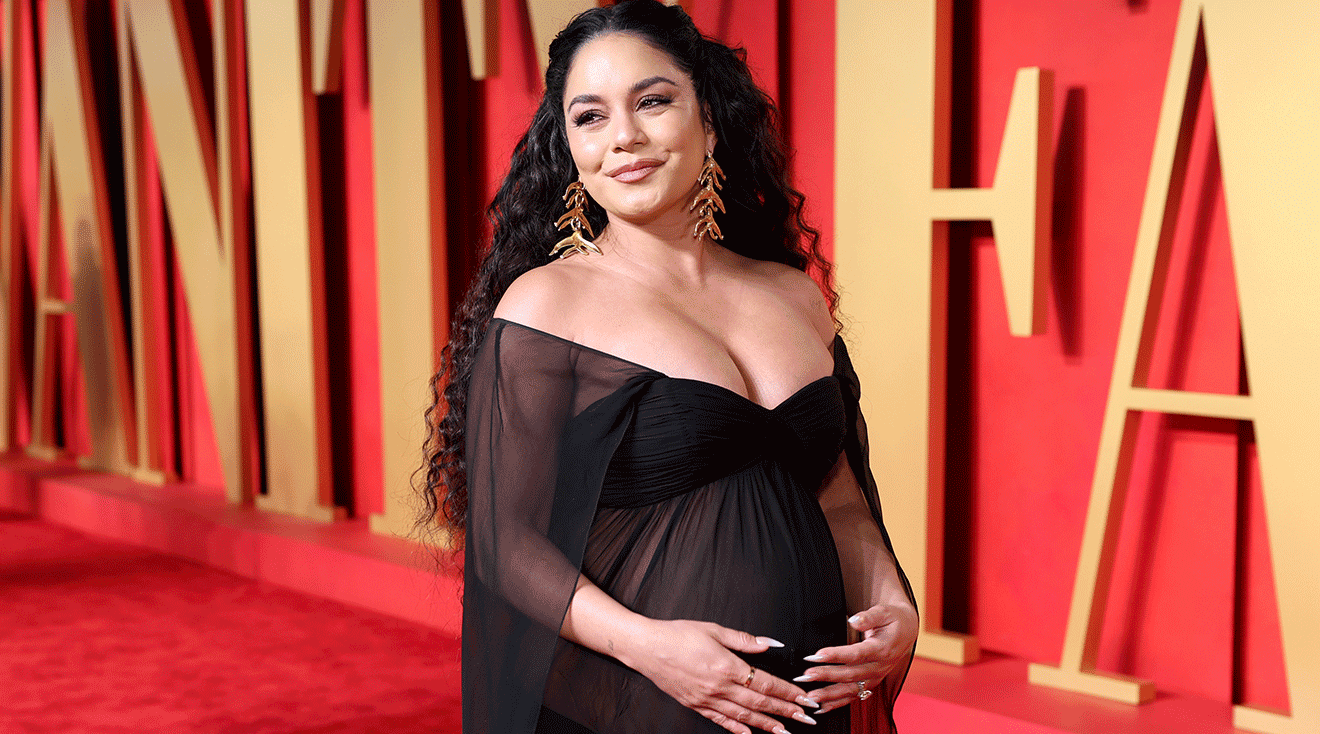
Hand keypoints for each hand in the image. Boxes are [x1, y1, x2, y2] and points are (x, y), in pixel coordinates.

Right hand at [623, 619, 821, 733]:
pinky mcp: (696, 705)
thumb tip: (769, 643)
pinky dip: (738, 728)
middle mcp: (719, 687)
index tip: (805, 699)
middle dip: (786, 712)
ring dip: (767, 725)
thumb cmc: (678, 634)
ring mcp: (707, 699)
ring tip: (786, 732)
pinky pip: (721, 720)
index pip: (765, 683)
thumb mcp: (714, 629)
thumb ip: (744, 640)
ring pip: (743, 716)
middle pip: (759, 703)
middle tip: (807, 719)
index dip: (788, 693)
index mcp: (726, 666)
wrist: (646, 648)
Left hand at [795, 604, 918, 713]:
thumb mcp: (884, 612)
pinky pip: (854, 696)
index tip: (817, 655)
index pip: (857, 654)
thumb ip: (869, 617)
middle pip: (851, 675)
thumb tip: (854, 620)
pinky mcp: (870, 683)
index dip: (836, 655)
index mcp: (882, 649)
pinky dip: (837, 704)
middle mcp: (879, 667)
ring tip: (810, 696)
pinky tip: (821, 707)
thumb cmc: (893, 620)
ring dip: (829, 695)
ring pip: (851, 690)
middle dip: (827, 676)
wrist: (906, 631)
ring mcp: (875, 678)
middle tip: (806, 676)